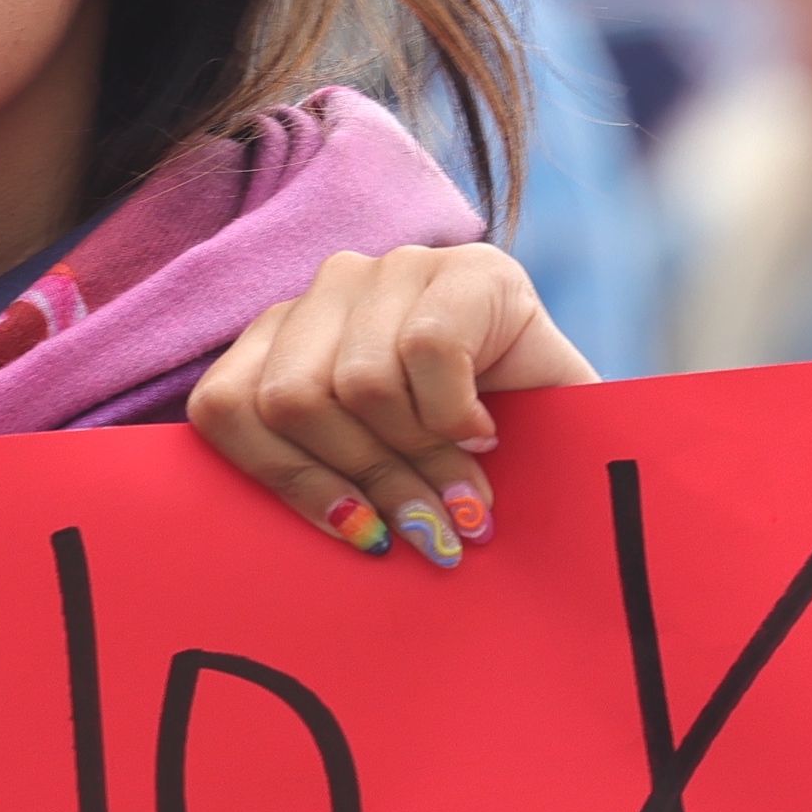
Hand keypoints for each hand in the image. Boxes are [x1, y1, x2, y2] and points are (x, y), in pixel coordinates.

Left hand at [187, 244, 596, 567]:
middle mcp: (334, 289)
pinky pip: (426, 353)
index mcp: (287, 336)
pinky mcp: (468, 269)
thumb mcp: (373, 473)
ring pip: (357, 382)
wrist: (585, 440)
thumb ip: (311, 480)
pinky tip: (486, 432)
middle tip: (426, 529)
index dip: (285, 482)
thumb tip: (262, 543)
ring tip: (464, 494)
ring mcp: (399, 268)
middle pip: (290, 399)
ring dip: (421, 458)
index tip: (357, 533)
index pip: (226, 404)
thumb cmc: (470, 470)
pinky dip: (456, 414)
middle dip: (366, 480)